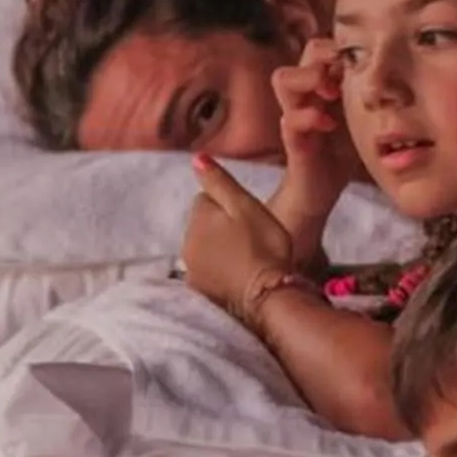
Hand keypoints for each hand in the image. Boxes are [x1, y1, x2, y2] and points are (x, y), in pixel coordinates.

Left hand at [180, 154, 299, 312]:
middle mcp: (187, 243)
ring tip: (248, 261)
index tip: (249, 219)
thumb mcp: (246, 206)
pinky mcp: (200, 294)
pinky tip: (239, 279)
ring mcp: (192, 271)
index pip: (207, 198)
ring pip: (206, 250)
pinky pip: (208, 275)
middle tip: (252, 241)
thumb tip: (196, 157)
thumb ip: (219, 181)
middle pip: (204, 226)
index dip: (230, 205)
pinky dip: (220, 274)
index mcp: (198, 218)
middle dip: (222, 229)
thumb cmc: (264, 247)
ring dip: (220, 252)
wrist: (269, 299)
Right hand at [267, 38, 356, 249]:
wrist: (321, 190)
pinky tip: (328, 125)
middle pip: (305, 52)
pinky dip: (309, 117)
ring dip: (308, 79)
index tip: (363, 63)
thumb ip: (371, 94)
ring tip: (331, 93)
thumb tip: (401, 72)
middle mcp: (306, 93)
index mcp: (324, 84)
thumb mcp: (362, 116)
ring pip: (283, 78)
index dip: (342, 47)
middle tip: (343, 75)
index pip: (325, 46)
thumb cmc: (343, 149)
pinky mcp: (292, 139)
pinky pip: (289, 119)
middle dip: (326, 56)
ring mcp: (295, 114)